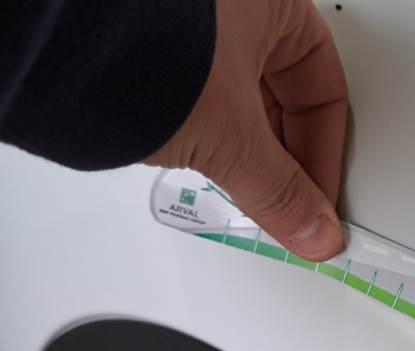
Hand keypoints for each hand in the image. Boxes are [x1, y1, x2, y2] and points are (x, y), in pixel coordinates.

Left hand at [146, 0, 347, 260]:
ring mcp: (196, 27)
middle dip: (287, 159)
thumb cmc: (140, 49)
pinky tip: (208, 162)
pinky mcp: (156, 51)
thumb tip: (313, 229)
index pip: (325, 88)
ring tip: (246, 190)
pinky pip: (205, 101)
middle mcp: (236, 8)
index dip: (326, 153)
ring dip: (250, 153)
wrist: (53, 45)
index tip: (319, 199)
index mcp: (274, 2)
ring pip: (243, 101)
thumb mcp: (233, 134)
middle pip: (284, 97)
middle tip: (289, 206)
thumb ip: (281, 190)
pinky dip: (213, 137)